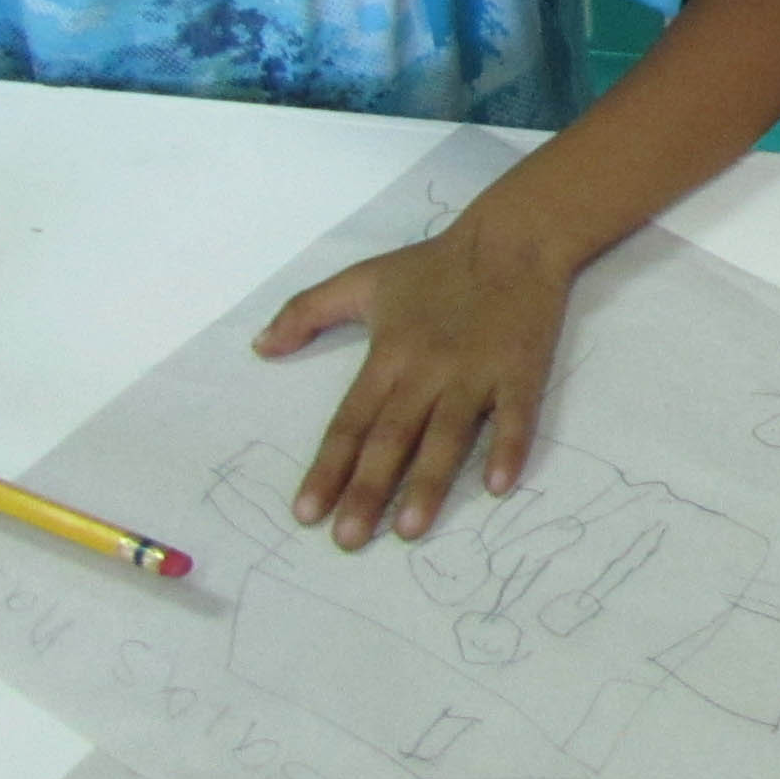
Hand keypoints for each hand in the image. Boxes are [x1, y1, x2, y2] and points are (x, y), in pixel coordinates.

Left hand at [254, 218, 568, 547]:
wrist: (514, 238)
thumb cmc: (436, 264)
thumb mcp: (363, 280)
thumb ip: (306, 311)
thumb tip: (260, 347)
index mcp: (389, 355)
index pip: (350, 422)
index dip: (328, 468)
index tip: (307, 513)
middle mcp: (427, 371)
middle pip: (392, 439)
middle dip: (368, 491)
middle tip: (348, 540)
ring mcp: (475, 373)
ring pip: (447, 436)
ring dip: (429, 483)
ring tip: (409, 529)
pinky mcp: (519, 370)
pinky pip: (514, 416)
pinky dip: (508, 449)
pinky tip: (498, 487)